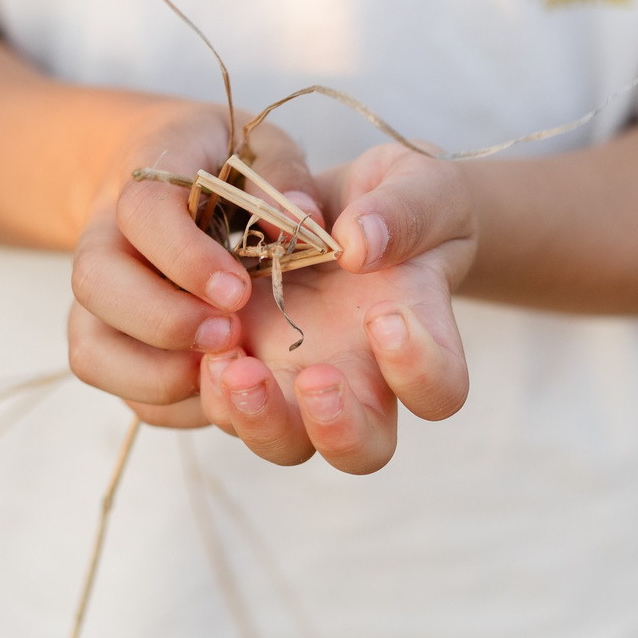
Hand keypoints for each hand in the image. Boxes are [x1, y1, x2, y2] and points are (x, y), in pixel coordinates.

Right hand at [66, 106, 321, 427]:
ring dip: (152, 371)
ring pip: (89, 344)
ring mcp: (98, 291)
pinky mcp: (102, 332)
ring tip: (220, 369)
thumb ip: (282, 177)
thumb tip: (300, 219)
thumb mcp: (261, 146)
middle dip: (163, 319)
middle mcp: (104, 235)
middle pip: (95, 282)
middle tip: (230, 336)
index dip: (185, 257)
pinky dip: (152, 396)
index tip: (239, 291)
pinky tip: (208, 388)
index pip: (142, 213)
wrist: (164, 170)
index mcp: (144, 175)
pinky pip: (106, 376)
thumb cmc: (225, 161)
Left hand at [199, 144, 476, 473]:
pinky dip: (205, 387)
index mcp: (414, 338)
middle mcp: (360, 379)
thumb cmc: (393, 200)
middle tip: (313, 377)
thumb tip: (358, 244)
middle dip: (335, 429)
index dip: (418, 374)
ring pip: (282, 442)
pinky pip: (220, 408)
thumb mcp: (412, 185)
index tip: (383, 318)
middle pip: (361, 451)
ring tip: (230, 359)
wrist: (335, 202)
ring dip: (254, 416)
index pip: (438, 391)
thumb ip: (400, 211)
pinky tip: (199, 337)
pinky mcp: (245, 367)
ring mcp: (296, 382)